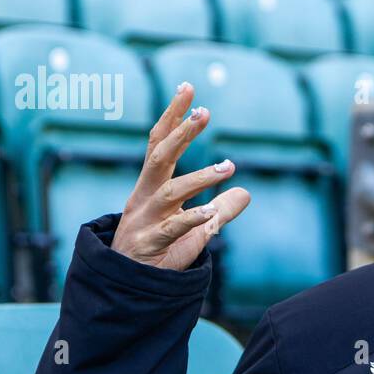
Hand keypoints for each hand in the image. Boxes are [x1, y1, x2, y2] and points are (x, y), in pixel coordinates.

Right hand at [111, 82, 250, 270]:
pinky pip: (173, 228)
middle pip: (160, 157)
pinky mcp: (151, 244)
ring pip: (170, 192)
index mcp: (151, 187)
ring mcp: (145, 220)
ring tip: (228, 167)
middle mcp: (145, 198)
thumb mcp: (193, 228)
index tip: (188, 88)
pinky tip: (212, 211)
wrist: (127, 285)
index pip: (159, 144)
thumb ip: (219, 211)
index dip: (173, 117)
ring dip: (199, 178)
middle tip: (205, 112)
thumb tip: (246, 193)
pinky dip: (193, 219)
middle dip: (181, 134)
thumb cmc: (158, 252)